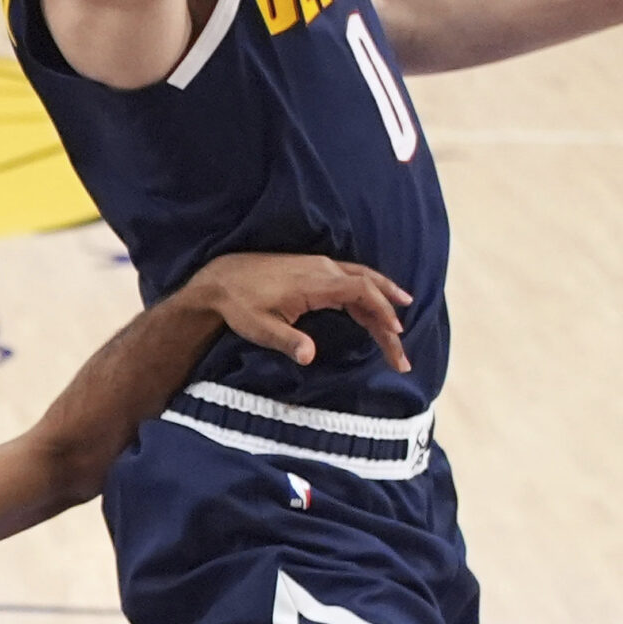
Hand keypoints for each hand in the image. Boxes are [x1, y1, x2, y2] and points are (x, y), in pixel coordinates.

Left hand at [191, 252, 411, 370]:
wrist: (220, 280)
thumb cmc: (240, 305)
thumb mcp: (260, 328)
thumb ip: (288, 341)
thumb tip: (309, 357)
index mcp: (315, 282)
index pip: (360, 290)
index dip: (381, 309)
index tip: (395, 331)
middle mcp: (323, 269)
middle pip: (368, 286)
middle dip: (389, 314)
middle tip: (401, 346)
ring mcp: (320, 267)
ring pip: (363, 280)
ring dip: (384, 300)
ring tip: (402, 323)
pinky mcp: (314, 270)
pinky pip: (351, 279)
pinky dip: (369, 293)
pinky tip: (375, 305)